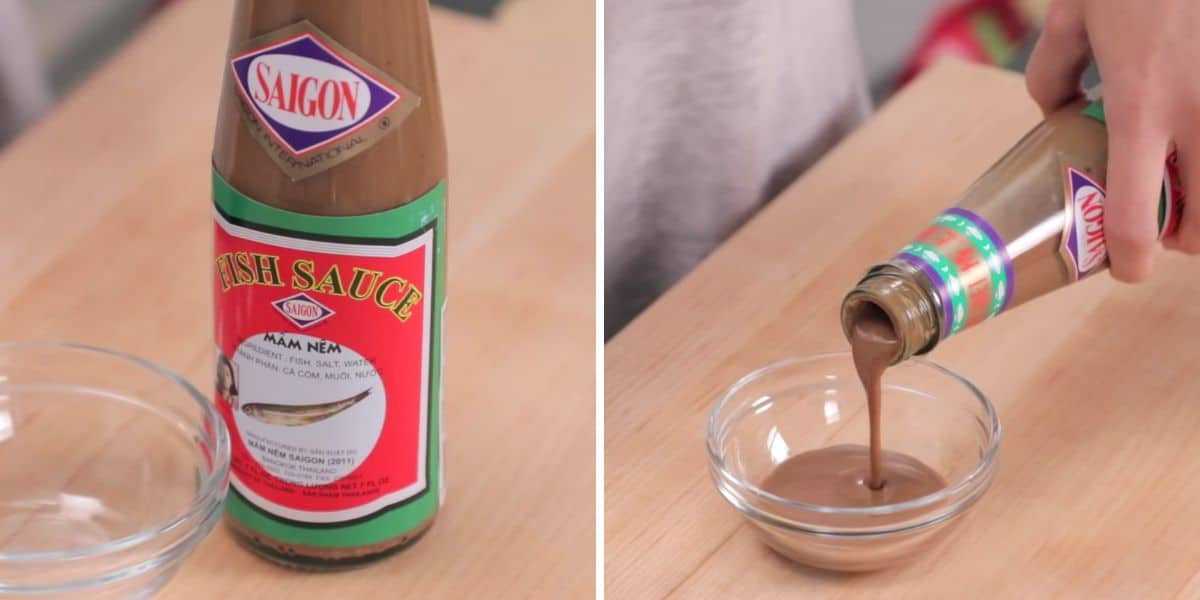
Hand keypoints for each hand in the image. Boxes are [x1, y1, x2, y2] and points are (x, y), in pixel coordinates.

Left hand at [1025, 0, 1199, 281]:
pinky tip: (1197, 138)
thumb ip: (1053, 73)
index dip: (1134, 256)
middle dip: (1192, 237)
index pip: (1134, 208)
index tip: (1130, 269)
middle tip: (1171, 228)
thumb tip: (1055, 111)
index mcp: (1141, 103)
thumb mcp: (1072, 16)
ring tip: (1194, 188)